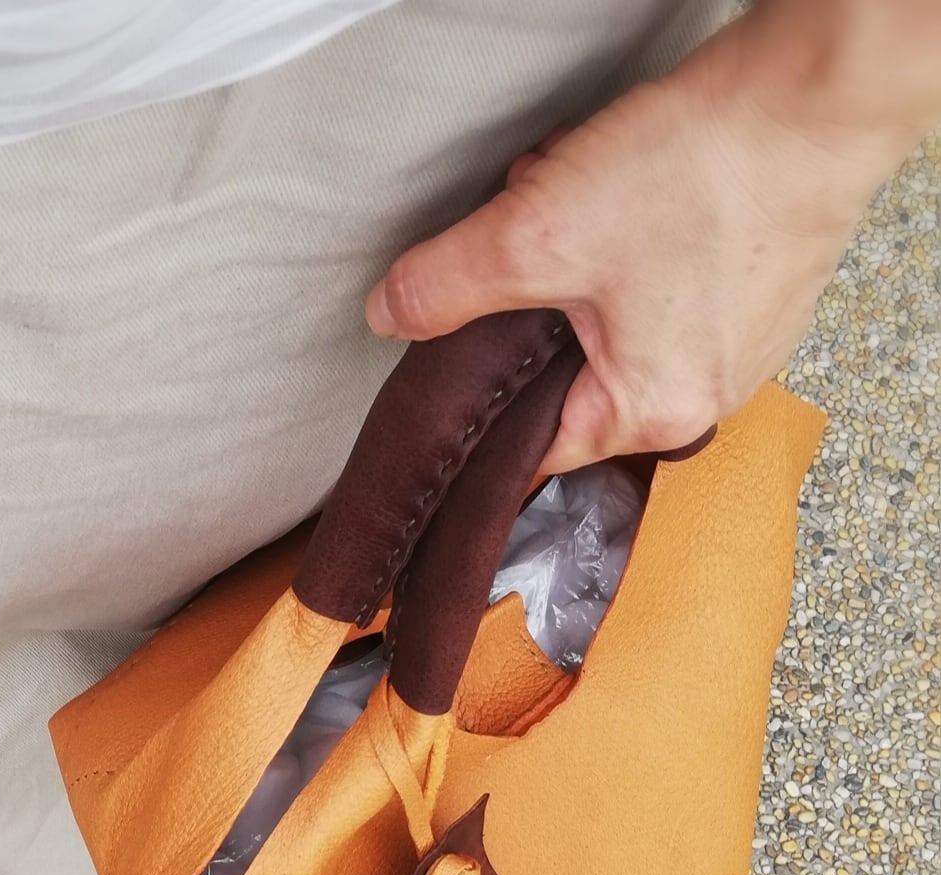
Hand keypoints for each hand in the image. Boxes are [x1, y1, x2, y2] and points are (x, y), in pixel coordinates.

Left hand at [366, 0, 939, 474]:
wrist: (818, 91)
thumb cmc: (705, 171)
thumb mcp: (538, 234)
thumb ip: (448, 286)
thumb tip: (391, 315)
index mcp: (652, 415)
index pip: (534, 449)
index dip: (485, 405)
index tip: (457, 365)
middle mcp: (704, 397)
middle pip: (569, 379)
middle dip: (532, 311)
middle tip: (529, 240)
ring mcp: (738, 344)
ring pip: (610, 323)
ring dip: (576, 263)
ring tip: (582, 198)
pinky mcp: (755, 290)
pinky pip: (662, 287)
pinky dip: (628, 242)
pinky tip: (626, 190)